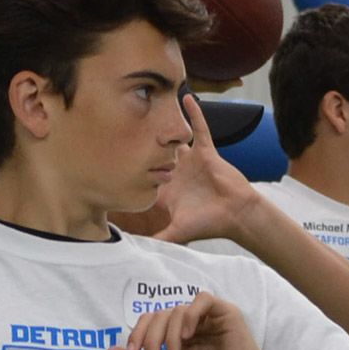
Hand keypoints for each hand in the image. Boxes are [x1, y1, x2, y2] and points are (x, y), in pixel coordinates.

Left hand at [106, 292, 275, 349]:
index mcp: (176, 336)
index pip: (150, 321)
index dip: (138, 333)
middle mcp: (190, 323)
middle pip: (160, 314)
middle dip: (150, 337)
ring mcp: (207, 317)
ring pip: (177, 309)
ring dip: (169, 335)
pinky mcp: (225, 313)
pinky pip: (202, 300)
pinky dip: (190, 314)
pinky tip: (187, 335)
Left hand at [124, 93, 260, 244]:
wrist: (236, 214)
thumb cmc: (208, 223)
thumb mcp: (177, 232)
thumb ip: (158, 240)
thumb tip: (136, 252)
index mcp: (167, 190)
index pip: (144, 177)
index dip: (131, 170)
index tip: (113, 159)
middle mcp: (177, 172)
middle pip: (154, 153)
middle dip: (142, 142)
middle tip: (123, 123)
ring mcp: (191, 161)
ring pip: (174, 139)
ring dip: (165, 124)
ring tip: (149, 105)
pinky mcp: (206, 151)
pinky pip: (199, 129)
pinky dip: (195, 114)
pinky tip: (186, 97)